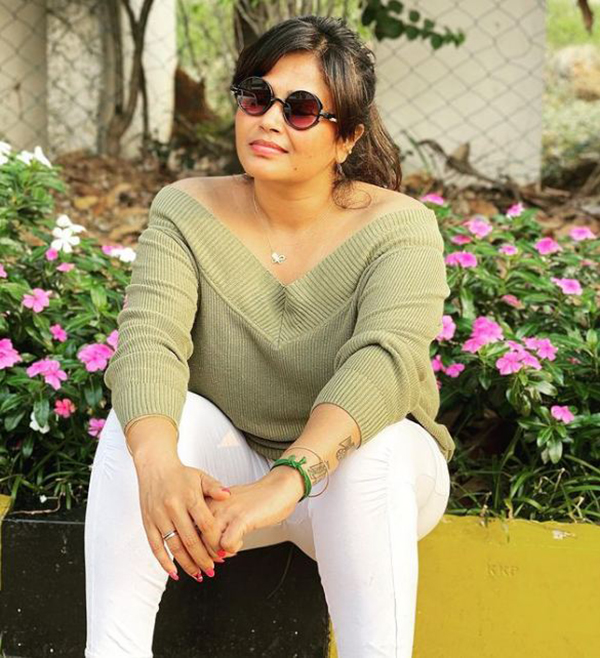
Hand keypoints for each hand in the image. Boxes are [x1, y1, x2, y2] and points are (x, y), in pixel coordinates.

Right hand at [133, 452, 235, 580]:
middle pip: (190, 539)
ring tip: (199, 575)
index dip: (215, 541)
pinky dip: (165, 562)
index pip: (205, 524)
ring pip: (174, 546)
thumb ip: (215, 488)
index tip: (224, 552)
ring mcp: (159, 516)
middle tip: (213, 570)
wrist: (154, 466)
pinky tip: (175, 573)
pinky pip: (156, 547)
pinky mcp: (148, 522)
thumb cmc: (181, 474)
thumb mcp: (201, 476)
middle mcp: (173, 507)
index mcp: (189, 496)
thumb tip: (228, 495)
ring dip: (187, 564)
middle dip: (203, 558)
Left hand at [202, 467, 304, 553]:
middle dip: (204, 555)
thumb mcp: (228, 506)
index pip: (189, 528)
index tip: (199, 556)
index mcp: (208, 501)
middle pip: (196, 539)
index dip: (193, 547)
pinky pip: (226, 544)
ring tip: (228, 549)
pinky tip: (240, 542)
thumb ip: (215, 522)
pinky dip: (232, 549)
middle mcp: (214, 506)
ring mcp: (227, 512)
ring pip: (209, 544)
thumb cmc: (255, 499)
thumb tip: (205, 546)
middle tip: (214, 560)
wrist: (278, 487)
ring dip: (217, 554)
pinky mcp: (242, 519)